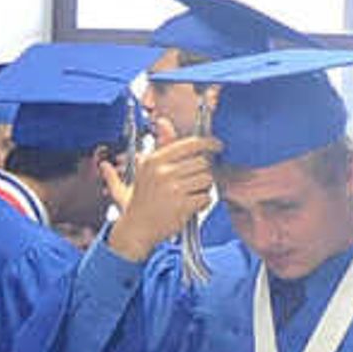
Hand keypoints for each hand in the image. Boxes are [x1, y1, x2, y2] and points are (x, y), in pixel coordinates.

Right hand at [106, 134, 219, 260]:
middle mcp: (164, 172)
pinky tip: (191, 206)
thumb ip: (157, 145)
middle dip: (204, 172)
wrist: (135, 230)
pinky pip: (207, 197)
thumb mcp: (142, 169)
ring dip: (204, 187)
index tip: (218, 145)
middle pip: (203, 162)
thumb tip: (163, 121)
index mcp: (154, 160)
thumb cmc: (139, 201)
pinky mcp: (183, 205)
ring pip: (207, 179)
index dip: (208, 143)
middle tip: (197, 180)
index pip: (190, 144)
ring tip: (192, 194)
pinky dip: (203, 202)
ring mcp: (174, 189)